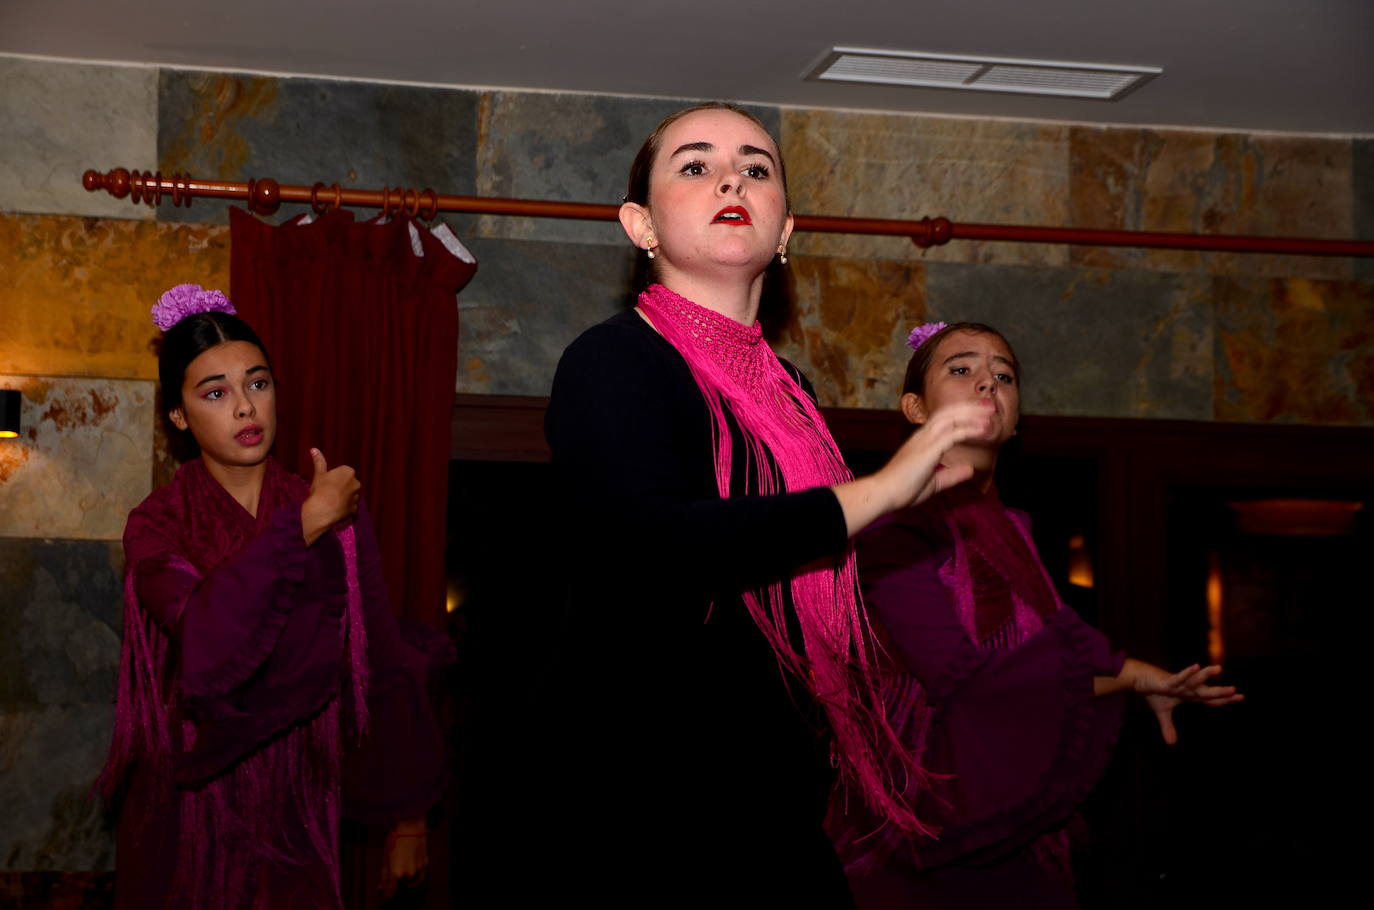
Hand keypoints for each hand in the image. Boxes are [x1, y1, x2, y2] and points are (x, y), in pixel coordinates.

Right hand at [300, 448, 360, 545]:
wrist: (322, 511)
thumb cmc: (320, 490)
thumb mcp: (319, 474)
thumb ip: (319, 461)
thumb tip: (314, 449)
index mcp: (348, 472)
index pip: (342, 472)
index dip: (334, 477)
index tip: (327, 482)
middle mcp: (356, 483)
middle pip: (348, 483)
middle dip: (341, 486)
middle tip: (328, 492)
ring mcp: (357, 496)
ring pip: (350, 495)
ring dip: (344, 497)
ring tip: (331, 501)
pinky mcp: (355, 509)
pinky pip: (350, 506)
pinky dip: (345, 507)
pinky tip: (335, 509)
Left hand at [380, 818, 428, 898]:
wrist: (410, 825)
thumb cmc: (395, 839)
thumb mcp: (385, 856)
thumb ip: (384, 874)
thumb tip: (381, 887)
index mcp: (396, 873)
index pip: (391, 891)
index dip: (387, 892)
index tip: (386, 890)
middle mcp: (409, 874)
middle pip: (400, 886)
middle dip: (397, 882)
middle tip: (394, 870)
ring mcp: (418, 870)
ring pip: (411, 882)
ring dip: (406, 879)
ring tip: (403, 868)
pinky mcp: (425, 865)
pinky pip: (420, 877)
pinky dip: (415, 878)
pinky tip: (412, 872)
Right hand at [832, 400, 993, 536]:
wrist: (884, 494)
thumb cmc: (903, 489)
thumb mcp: (934, 482)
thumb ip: (952, 475)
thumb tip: (970, 469)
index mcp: (923, 440)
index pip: (945, 419)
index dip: (963, 414)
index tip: (981, 414)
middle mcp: (924, 435)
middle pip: (950, 412)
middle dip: (971, 407)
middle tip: (990, 406)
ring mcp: (925, 440)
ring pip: (952, 418)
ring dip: (973, 413)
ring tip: (991, 411)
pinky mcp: (929, 448)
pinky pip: (954, 434)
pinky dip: (970, 429)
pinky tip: (983, 429)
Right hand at [1130, 661, 1244, 744]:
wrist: (1140, 678)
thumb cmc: (1154, 692)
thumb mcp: (1162, 712)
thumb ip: (1169, 727)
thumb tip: (1171, 744)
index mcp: (1190, 696)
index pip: (1210, 699)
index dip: (1224, 700)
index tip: (1241, 697)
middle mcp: (1187, 689)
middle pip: (1206, 692)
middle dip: (1220, 693)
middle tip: (1236, 692)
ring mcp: (1179, 685)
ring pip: (1194, 681)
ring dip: (1206, 675)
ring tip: (1219, 668)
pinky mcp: (1167, 682)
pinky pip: (1178, 678)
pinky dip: (1187, 673)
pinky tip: (1196, 666)